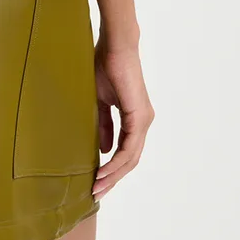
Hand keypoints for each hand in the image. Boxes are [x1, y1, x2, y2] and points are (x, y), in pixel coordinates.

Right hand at [92, 32, 154, 198]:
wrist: (115, 47)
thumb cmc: (105, 66)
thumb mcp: (101, 102)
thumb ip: (104, 124)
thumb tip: (103, 148)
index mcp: (135, 118)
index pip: (126, 152)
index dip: (112, 169)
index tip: (96, 181)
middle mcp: (144, 122)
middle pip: (131, 160)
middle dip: (113, 178)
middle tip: (96, 192)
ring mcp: (144, 120)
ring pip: (131, 158)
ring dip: (113, 174)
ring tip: (97, 186)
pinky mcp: (139, 116)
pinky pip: (129, 147)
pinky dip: (116, 161)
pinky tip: (103, 170)